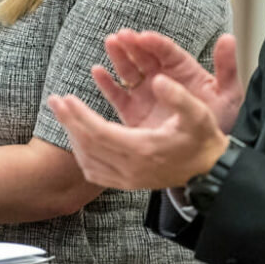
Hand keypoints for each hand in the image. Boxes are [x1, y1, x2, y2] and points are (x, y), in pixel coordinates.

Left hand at [49, 74, 229, 189]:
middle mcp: (131, 168)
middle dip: (68, 122)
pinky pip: (96, 172)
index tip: (66, 98)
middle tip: (54, 101)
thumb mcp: (197, 113)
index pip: (99, 133)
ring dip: (73, 136)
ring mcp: (128, 179)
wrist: (210, 171)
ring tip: (64, 115)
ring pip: (88, 160)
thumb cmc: (202, 140)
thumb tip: (157, 80)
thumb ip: (178, 96)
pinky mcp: (129, 183)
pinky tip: (78, 140)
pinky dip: (82, 154)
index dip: (79, 116)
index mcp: (143, 149)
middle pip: (88, 145)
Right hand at [101, 29, 243, 133]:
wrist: (205, 156)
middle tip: (121, 36)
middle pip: (144, 56)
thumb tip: (228, 38)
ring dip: (119, 56)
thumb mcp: (228, 95)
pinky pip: (118, 94)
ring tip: (110, 43)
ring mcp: (146, 94)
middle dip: (132, 44)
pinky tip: (98, 71)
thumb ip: (226, 67)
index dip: (155, 43)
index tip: (144, 37)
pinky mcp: (133, 111)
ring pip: (129, 70)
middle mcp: (162, 79)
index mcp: (183, 71)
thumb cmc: (219, 122)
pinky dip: (107, 83)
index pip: (167, 52)